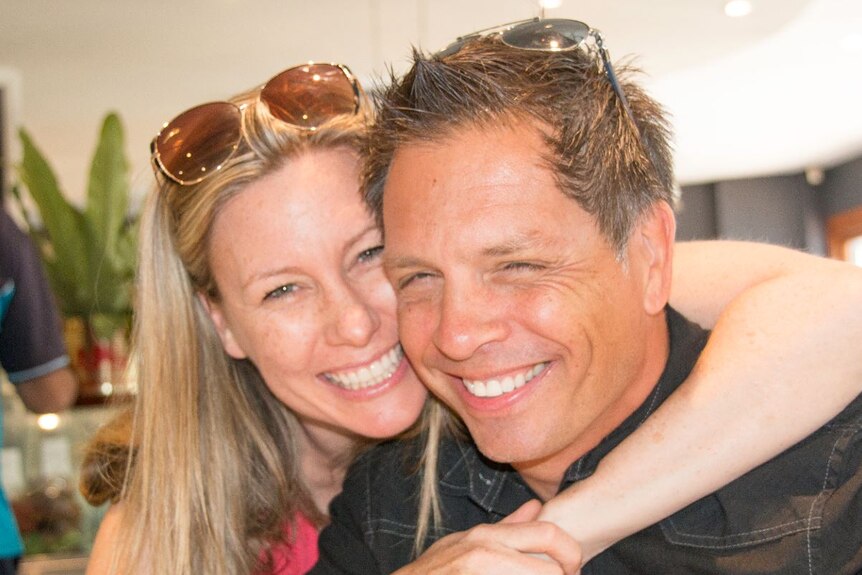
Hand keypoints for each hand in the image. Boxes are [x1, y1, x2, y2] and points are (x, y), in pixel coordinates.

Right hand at [392, 500, 581, 574]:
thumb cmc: (435, 571)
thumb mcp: (467, 542)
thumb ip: (507, 528)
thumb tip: (535, 507)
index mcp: (488, 536)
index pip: (548, 533)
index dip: (570, 552)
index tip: (572, 568)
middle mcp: (487, 554)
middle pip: (552, 568)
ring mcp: (483, 574)